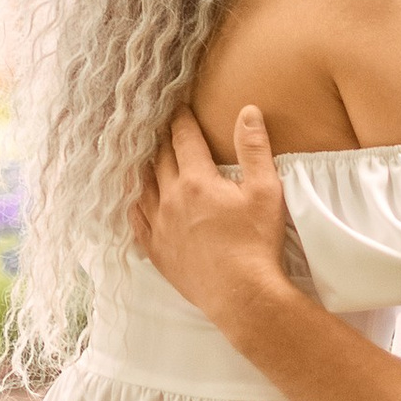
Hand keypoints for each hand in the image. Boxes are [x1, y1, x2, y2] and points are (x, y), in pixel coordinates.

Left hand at [131, 106, 289, 319]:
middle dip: (160, 139)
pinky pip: (136, 222)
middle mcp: (171, 198)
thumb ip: (254, 148)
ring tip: (144, 157)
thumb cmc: (257, 242)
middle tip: (158, 124)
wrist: (242, 295)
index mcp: (197, 180)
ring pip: (143, 188)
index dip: (180, 119)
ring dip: (144, 168)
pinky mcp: (157, 251)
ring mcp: (160, 226)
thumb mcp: (266, 190)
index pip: (183, 138)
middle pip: (159, 159)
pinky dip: (134, 205)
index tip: (177, 105)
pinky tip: (135, 200)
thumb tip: (247, 112)